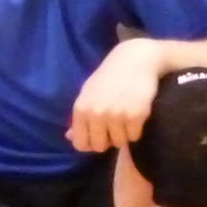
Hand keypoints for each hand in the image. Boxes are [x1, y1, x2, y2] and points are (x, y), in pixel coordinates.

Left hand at [67, 38, 162, 152]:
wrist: (135, 60)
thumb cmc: (109, 77)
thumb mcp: (88, 93)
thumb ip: (80, 117)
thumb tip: (70, 138)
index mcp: (81, 109)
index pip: (80, 144)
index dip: (90, 143)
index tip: (98, 136)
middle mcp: (96, 114)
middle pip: (99, 147)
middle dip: (107, 140)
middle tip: (113, 126)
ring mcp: (116, 115)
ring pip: (119, 142)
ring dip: (123, 134)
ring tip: (125, 117)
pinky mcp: (135, 115)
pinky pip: (134, 137)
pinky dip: (136, 130)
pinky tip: (135, 114)